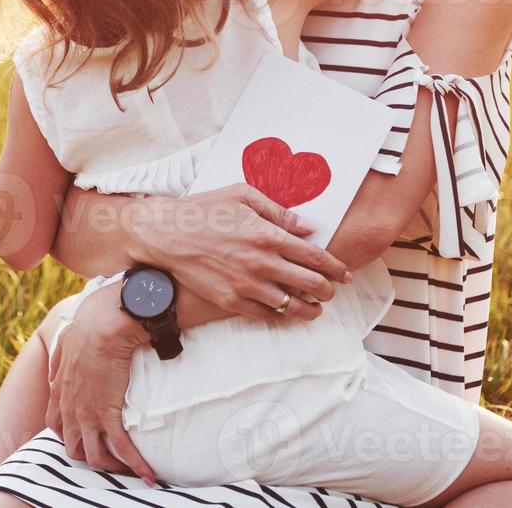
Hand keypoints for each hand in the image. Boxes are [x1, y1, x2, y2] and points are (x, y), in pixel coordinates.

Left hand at [44, 289, 157, 484]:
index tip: (84, 435)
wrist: (102, 326)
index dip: (69, 435)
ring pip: (93, 456)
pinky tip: (148, 475)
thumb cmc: (87, 328)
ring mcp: (87, 415)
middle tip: (108, 455)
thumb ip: (57, 360)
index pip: (56, 426)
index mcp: (59, 392)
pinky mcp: (107, 415)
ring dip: (110, 466)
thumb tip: (54, 370)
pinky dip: (135, 465)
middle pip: (73, 447)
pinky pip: (121, 449)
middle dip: (89, 454)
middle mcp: (69, 409)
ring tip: (128, 470)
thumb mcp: (64, 344)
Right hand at [130, 183, 352, 320]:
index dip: (336, 268)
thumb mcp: (243, 195)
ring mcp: (247, 285)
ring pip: (291, 306)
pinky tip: (284, 312)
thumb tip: (308, 227)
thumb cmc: (204, 210)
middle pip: (310, 284)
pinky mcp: (230, 301)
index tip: (345, 274)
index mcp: (269, 235)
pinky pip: (265, 315)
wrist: (166, 234)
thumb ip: (279, 211)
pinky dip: (279, 316)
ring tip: (315, 309)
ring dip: (309, 309)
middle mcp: (262, 263)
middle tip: (332, 291)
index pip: (316, 257)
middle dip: (328, 290)